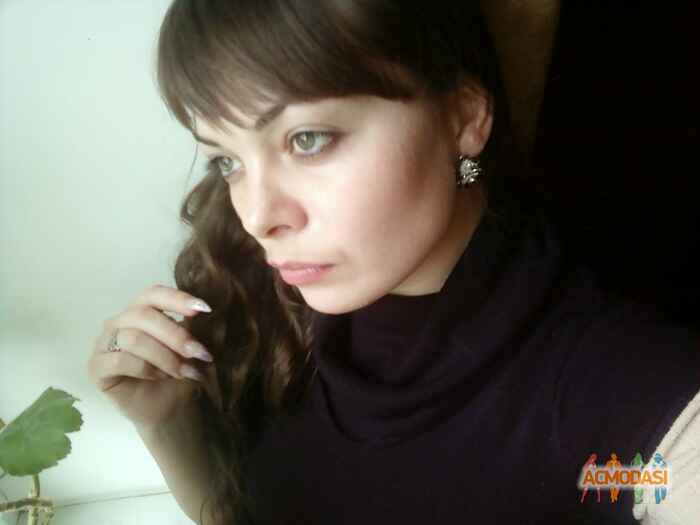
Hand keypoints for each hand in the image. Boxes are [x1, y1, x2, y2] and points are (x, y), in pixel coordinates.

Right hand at [86, 284, 216, 429]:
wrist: (170, 409)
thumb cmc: (180, 373)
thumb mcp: (192, 346)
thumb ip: (194, 326)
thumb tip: (204, 309)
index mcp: (141, 310)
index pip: (154, 294)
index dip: (177, 299)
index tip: (205, 310)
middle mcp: (119, 322)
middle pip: (142, 315)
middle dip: (176, 335)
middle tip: (200, 353)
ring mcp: (104, 344)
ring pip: (132, 338)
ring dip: (164, 356)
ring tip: (184, 371)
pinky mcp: (96, 367)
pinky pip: (119, 361)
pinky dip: (146, 369)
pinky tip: (161, 377)